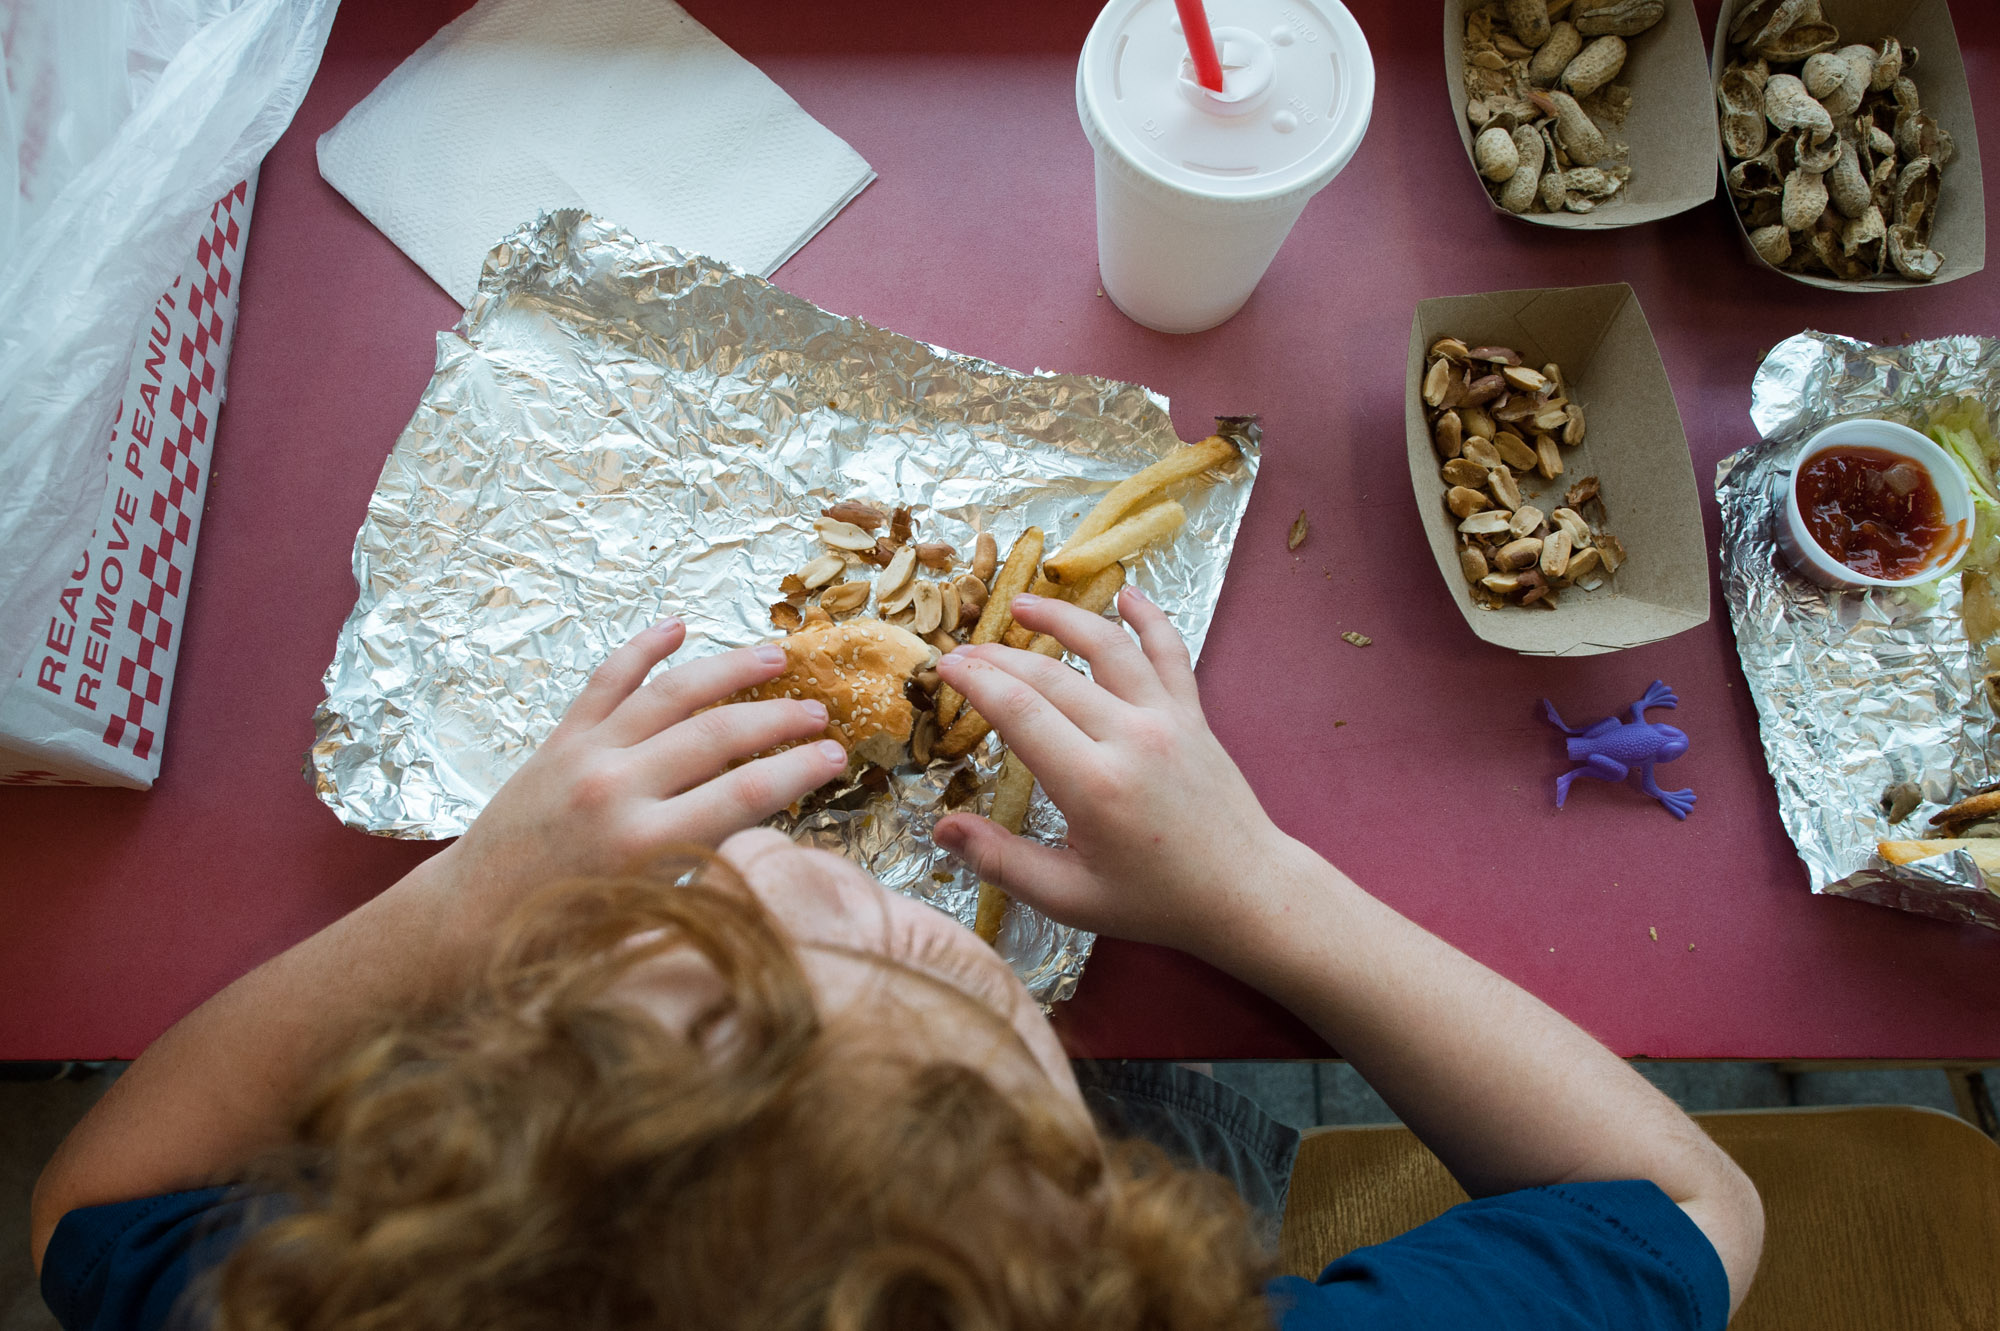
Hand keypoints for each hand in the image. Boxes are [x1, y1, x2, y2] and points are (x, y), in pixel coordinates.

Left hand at [435, 620, 846, 928]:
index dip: (798, 770)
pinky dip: (642, 649)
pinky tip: (678, 625)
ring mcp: (586, 756)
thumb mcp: (647, 910)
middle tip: (819, 710)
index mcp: (644, 844)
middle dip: (778, 719)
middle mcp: (617, 790)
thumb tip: (765, 827)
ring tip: (775, 657)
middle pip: (718, 735)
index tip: (836, 756)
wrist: (473, 915)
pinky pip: (607, 681)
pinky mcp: (560, 739)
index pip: (744, 794)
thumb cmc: (567, 932)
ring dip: (729, 670)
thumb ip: (703, 866)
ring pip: (671, 694)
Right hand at [931, 589, 1298, 958]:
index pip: (1020, 712)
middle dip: (999, 656)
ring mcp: (1167, 719)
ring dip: (1063, 618)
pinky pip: (1170, 653)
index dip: (976, 682)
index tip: (944, 667)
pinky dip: (1149, 618)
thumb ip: (1001, 862)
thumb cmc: (1157, 901)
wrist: (1246, 891)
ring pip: (1109, 648)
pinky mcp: (1194, 715)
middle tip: (963, 651)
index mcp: (1094, 785)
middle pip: (1052, 676)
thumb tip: (941, 830)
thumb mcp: (1070, 898)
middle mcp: (1131, 738)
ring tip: (1023, 603)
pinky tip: (1126, 595)